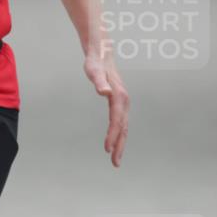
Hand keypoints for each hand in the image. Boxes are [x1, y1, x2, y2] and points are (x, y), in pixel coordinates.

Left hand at [84, 53, 128, 167]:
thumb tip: (103, 92)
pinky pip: (120, 122)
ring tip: (115, 159)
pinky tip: (113, 142)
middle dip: (119, 146)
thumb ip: (98, 81)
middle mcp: (123, 100)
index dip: (112, 136)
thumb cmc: (95, 61)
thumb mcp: (93, 70)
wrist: (101, 53)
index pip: (116, 120)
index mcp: (119, 96)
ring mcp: (122, 102)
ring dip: (120, 143)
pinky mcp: (119, 102)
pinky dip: (118, 134)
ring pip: (123, 126)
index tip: (106, 149)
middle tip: (115, 163)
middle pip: (123, 127)